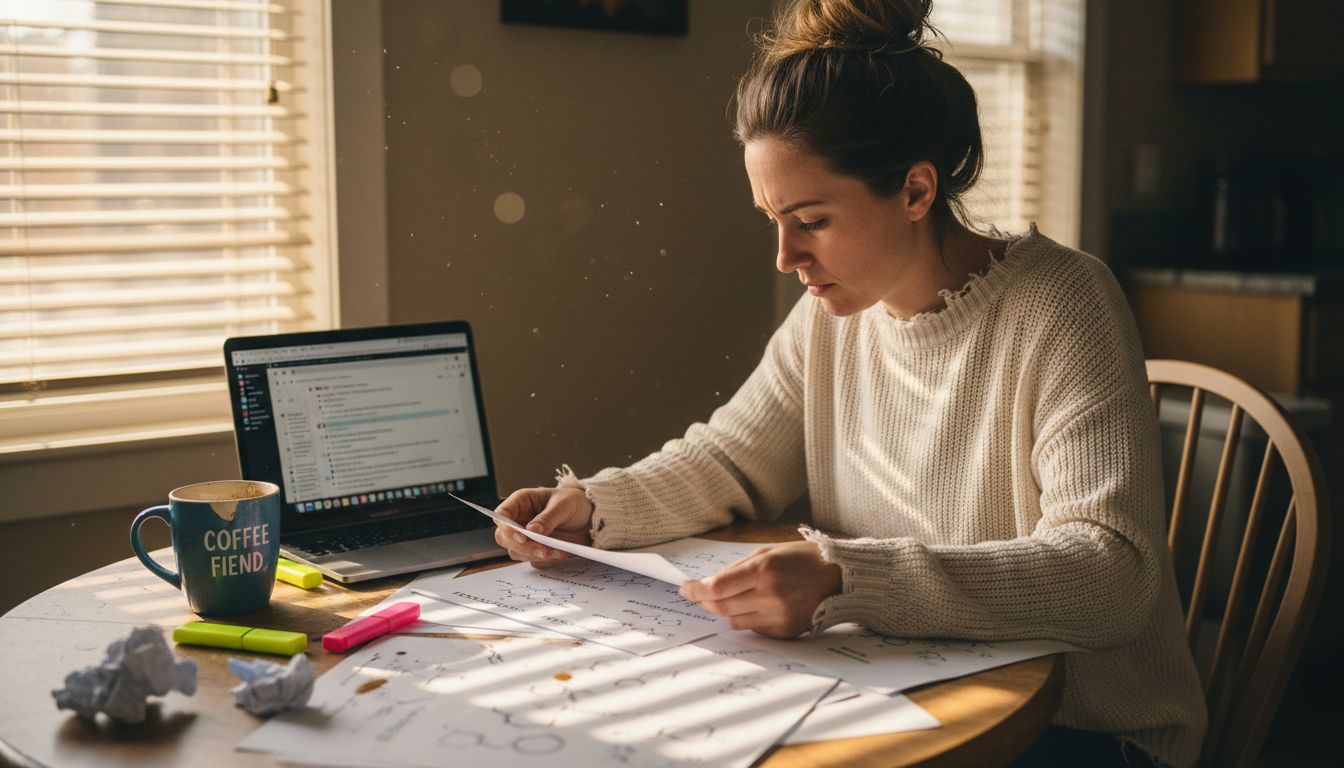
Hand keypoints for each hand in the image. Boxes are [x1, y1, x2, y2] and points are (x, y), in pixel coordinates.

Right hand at [493, 486, 593, 567]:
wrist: (591, 518)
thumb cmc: (575, 502)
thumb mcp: (564, 505)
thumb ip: (547, 518)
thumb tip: (531, 531)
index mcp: (521, 502)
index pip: (501, 515)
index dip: (506, 527)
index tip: (522, 537)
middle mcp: (519, 520)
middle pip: (504, 537)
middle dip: (521, 546)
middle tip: (541, 550)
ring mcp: (526, 537)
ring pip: (516, 551)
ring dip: (533, 554)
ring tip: (555, 551)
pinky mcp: (535, 549)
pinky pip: (532, 559)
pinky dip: (545, 559)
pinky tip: (560, 552)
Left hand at [678, 540, 841, 638]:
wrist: (841, 579)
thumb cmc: (804, 559)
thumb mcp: (769, 552)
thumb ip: (738, 569)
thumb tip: (710, 583)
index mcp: (764, 571)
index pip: (718, 587)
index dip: (696, 590)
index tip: (685, 589)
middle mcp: (770, 596)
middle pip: (721, 607)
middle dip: (704, 602)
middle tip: (697, 595)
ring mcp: (778, 617)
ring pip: (734, 620)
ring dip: (723, 610)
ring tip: (726, 598)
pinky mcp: (784, 632)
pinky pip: (753, 628)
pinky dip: (745, 618)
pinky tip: (752, 606)